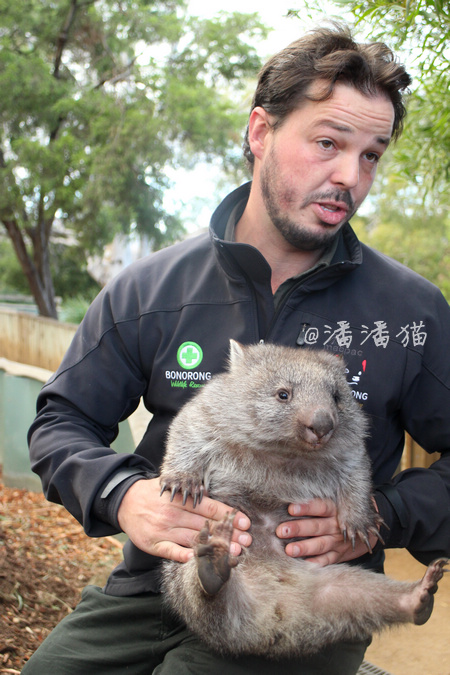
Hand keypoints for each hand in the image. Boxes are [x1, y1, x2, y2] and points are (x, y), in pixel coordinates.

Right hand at [117, 477, 251, 562]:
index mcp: (180, 498)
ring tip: (233, 554)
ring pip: (193, 539)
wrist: (124, 501)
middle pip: (206, 525)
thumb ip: (192, 493)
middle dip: (228, 534)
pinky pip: (171, 551)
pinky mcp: (153, 543)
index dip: (228, 515)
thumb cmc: (154, 493)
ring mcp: (163, 530)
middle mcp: (173, 514)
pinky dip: (184, 556)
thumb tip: (218, 501)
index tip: (245, 523)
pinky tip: (199, 560)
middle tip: (247, 541)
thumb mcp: (172, 485)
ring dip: (215, 548)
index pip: (209, 507)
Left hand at [276, 498, 378, 565]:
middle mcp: (336, 525)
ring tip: (289, 550)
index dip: (306, 508)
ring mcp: (338, 542)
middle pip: (317, 526)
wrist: (363, 529)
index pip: (320, 507)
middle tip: (281, 531)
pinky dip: (316, 564)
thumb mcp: (333, 502)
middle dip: (298, 529)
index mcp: (335, 509)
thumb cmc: (338, 511)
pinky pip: (327, 561)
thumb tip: (287, 496)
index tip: (290, 508)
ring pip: (320, 545)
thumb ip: (316, 501)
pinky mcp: (338, 555)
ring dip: (304, 548)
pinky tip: (303, 566)